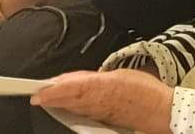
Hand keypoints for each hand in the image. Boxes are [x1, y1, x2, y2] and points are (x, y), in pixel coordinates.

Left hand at [32, 69, 173, 133]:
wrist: (159, 111)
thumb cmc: (145, 91)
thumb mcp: (121, 75)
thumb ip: (96, 78)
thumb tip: (74, 79)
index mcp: (104, 87)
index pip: (73, 89)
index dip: (54, 91)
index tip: (38, 92)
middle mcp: (97, 102)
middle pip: (68, 100)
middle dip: (51, 96)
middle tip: (34, 93)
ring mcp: (98, 113)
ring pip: (72, 107)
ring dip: (57, 102)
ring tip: (43, 98)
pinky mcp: (101, 119)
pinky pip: (80, 112)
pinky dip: (69, 108)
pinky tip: (61, 106)